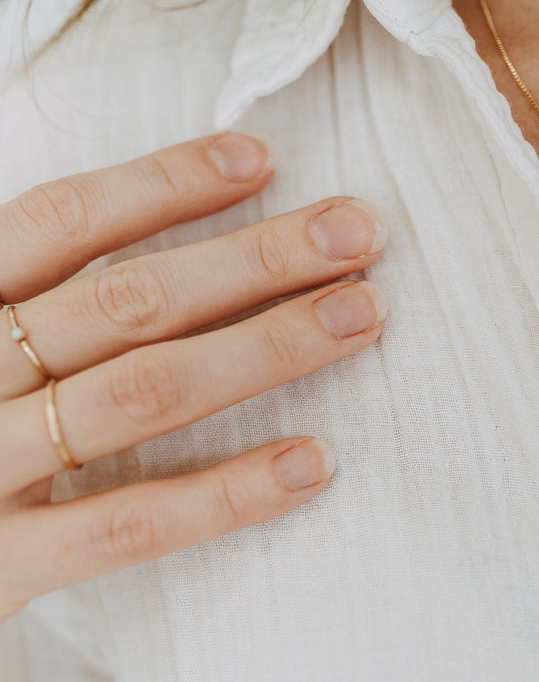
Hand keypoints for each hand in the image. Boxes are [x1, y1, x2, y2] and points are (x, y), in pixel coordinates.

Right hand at [0, 134, 387, 621]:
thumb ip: (26, 292)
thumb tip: (168, 239)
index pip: (59, 220)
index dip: (163, 183)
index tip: (263, 158)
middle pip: (125, 300)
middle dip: (253, 259)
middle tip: (359, 232)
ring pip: (141, 394)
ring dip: (264, 349)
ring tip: (361, 315)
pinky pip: (127, 524)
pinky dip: (226, 494)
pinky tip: (313, 463)